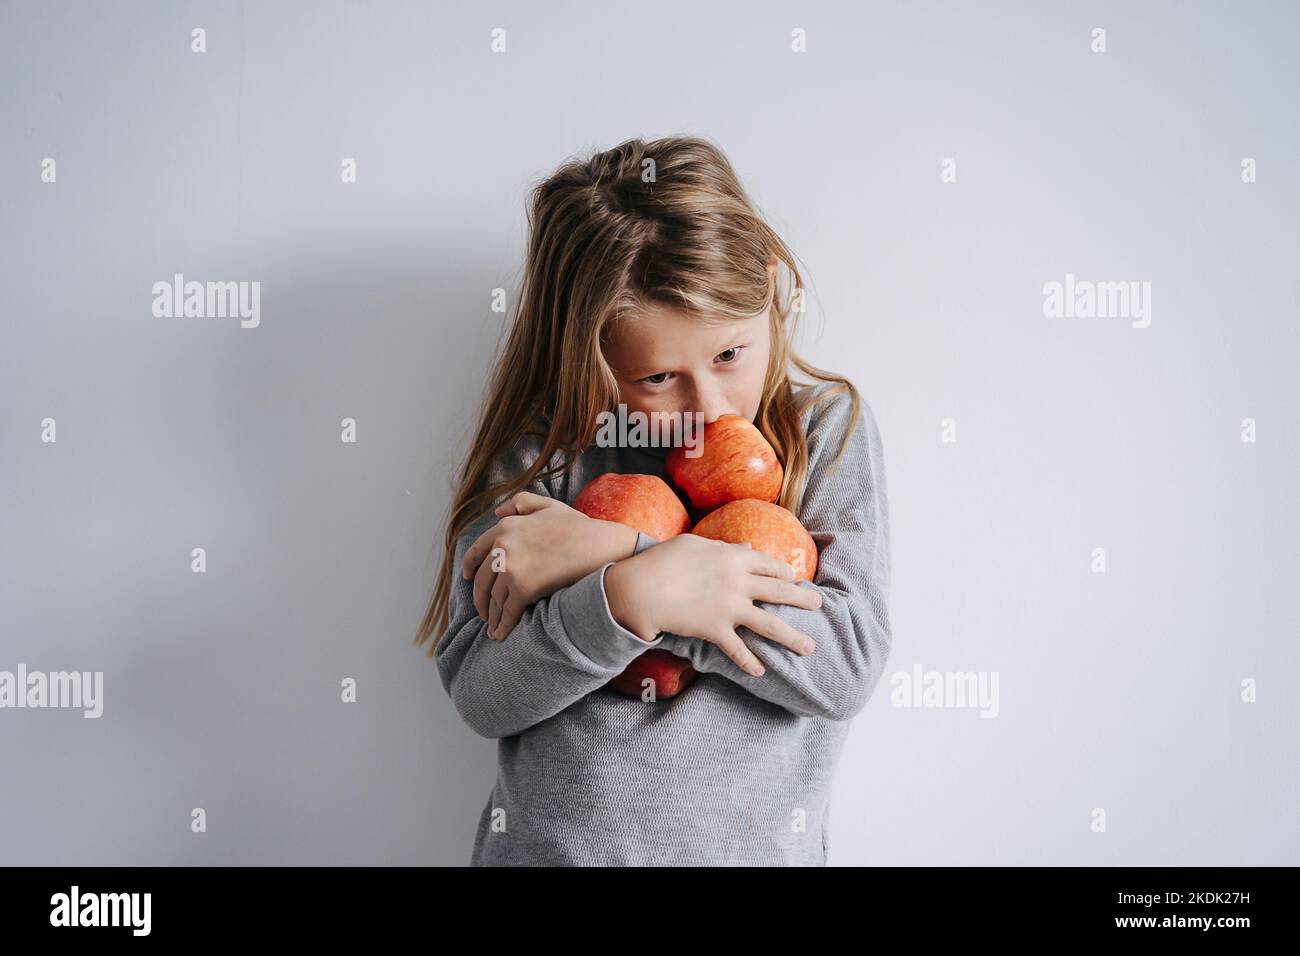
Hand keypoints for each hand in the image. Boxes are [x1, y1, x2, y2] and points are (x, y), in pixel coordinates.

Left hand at [461, 491, 637, 640]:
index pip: (477, 552)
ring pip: (494, 599)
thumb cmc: (578, 528)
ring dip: (491, 616)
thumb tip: (497, 513)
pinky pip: (507, 611)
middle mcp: (502, 546)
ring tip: (492, 626)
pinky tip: (500, 633)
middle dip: (479, 599)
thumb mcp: (548, 506)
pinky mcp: (523, 588)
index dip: (468, 568)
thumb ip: (520, 503)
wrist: (599, 546)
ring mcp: (511, 568)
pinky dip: (502, 625)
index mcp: (506, 527)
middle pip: (482, 580)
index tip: (466, 578)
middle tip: (482, 611)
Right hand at [604, 534, 821, 676]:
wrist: (641, 588)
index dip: (784, 571)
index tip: (794, 577)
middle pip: (779, 591)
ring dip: (792, 638)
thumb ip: (724, 547)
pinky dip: (749, 662)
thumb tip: (745, 548)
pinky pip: (738, 649)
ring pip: (769, 625)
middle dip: (801, 599)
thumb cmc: (663, 560)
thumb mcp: (695, 545)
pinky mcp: (716, 630)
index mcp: (733, 558)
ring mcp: (729, 608)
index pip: (768, 564)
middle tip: (819, 605)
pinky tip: (761, 672)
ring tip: (809, 647)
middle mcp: (738, 582)